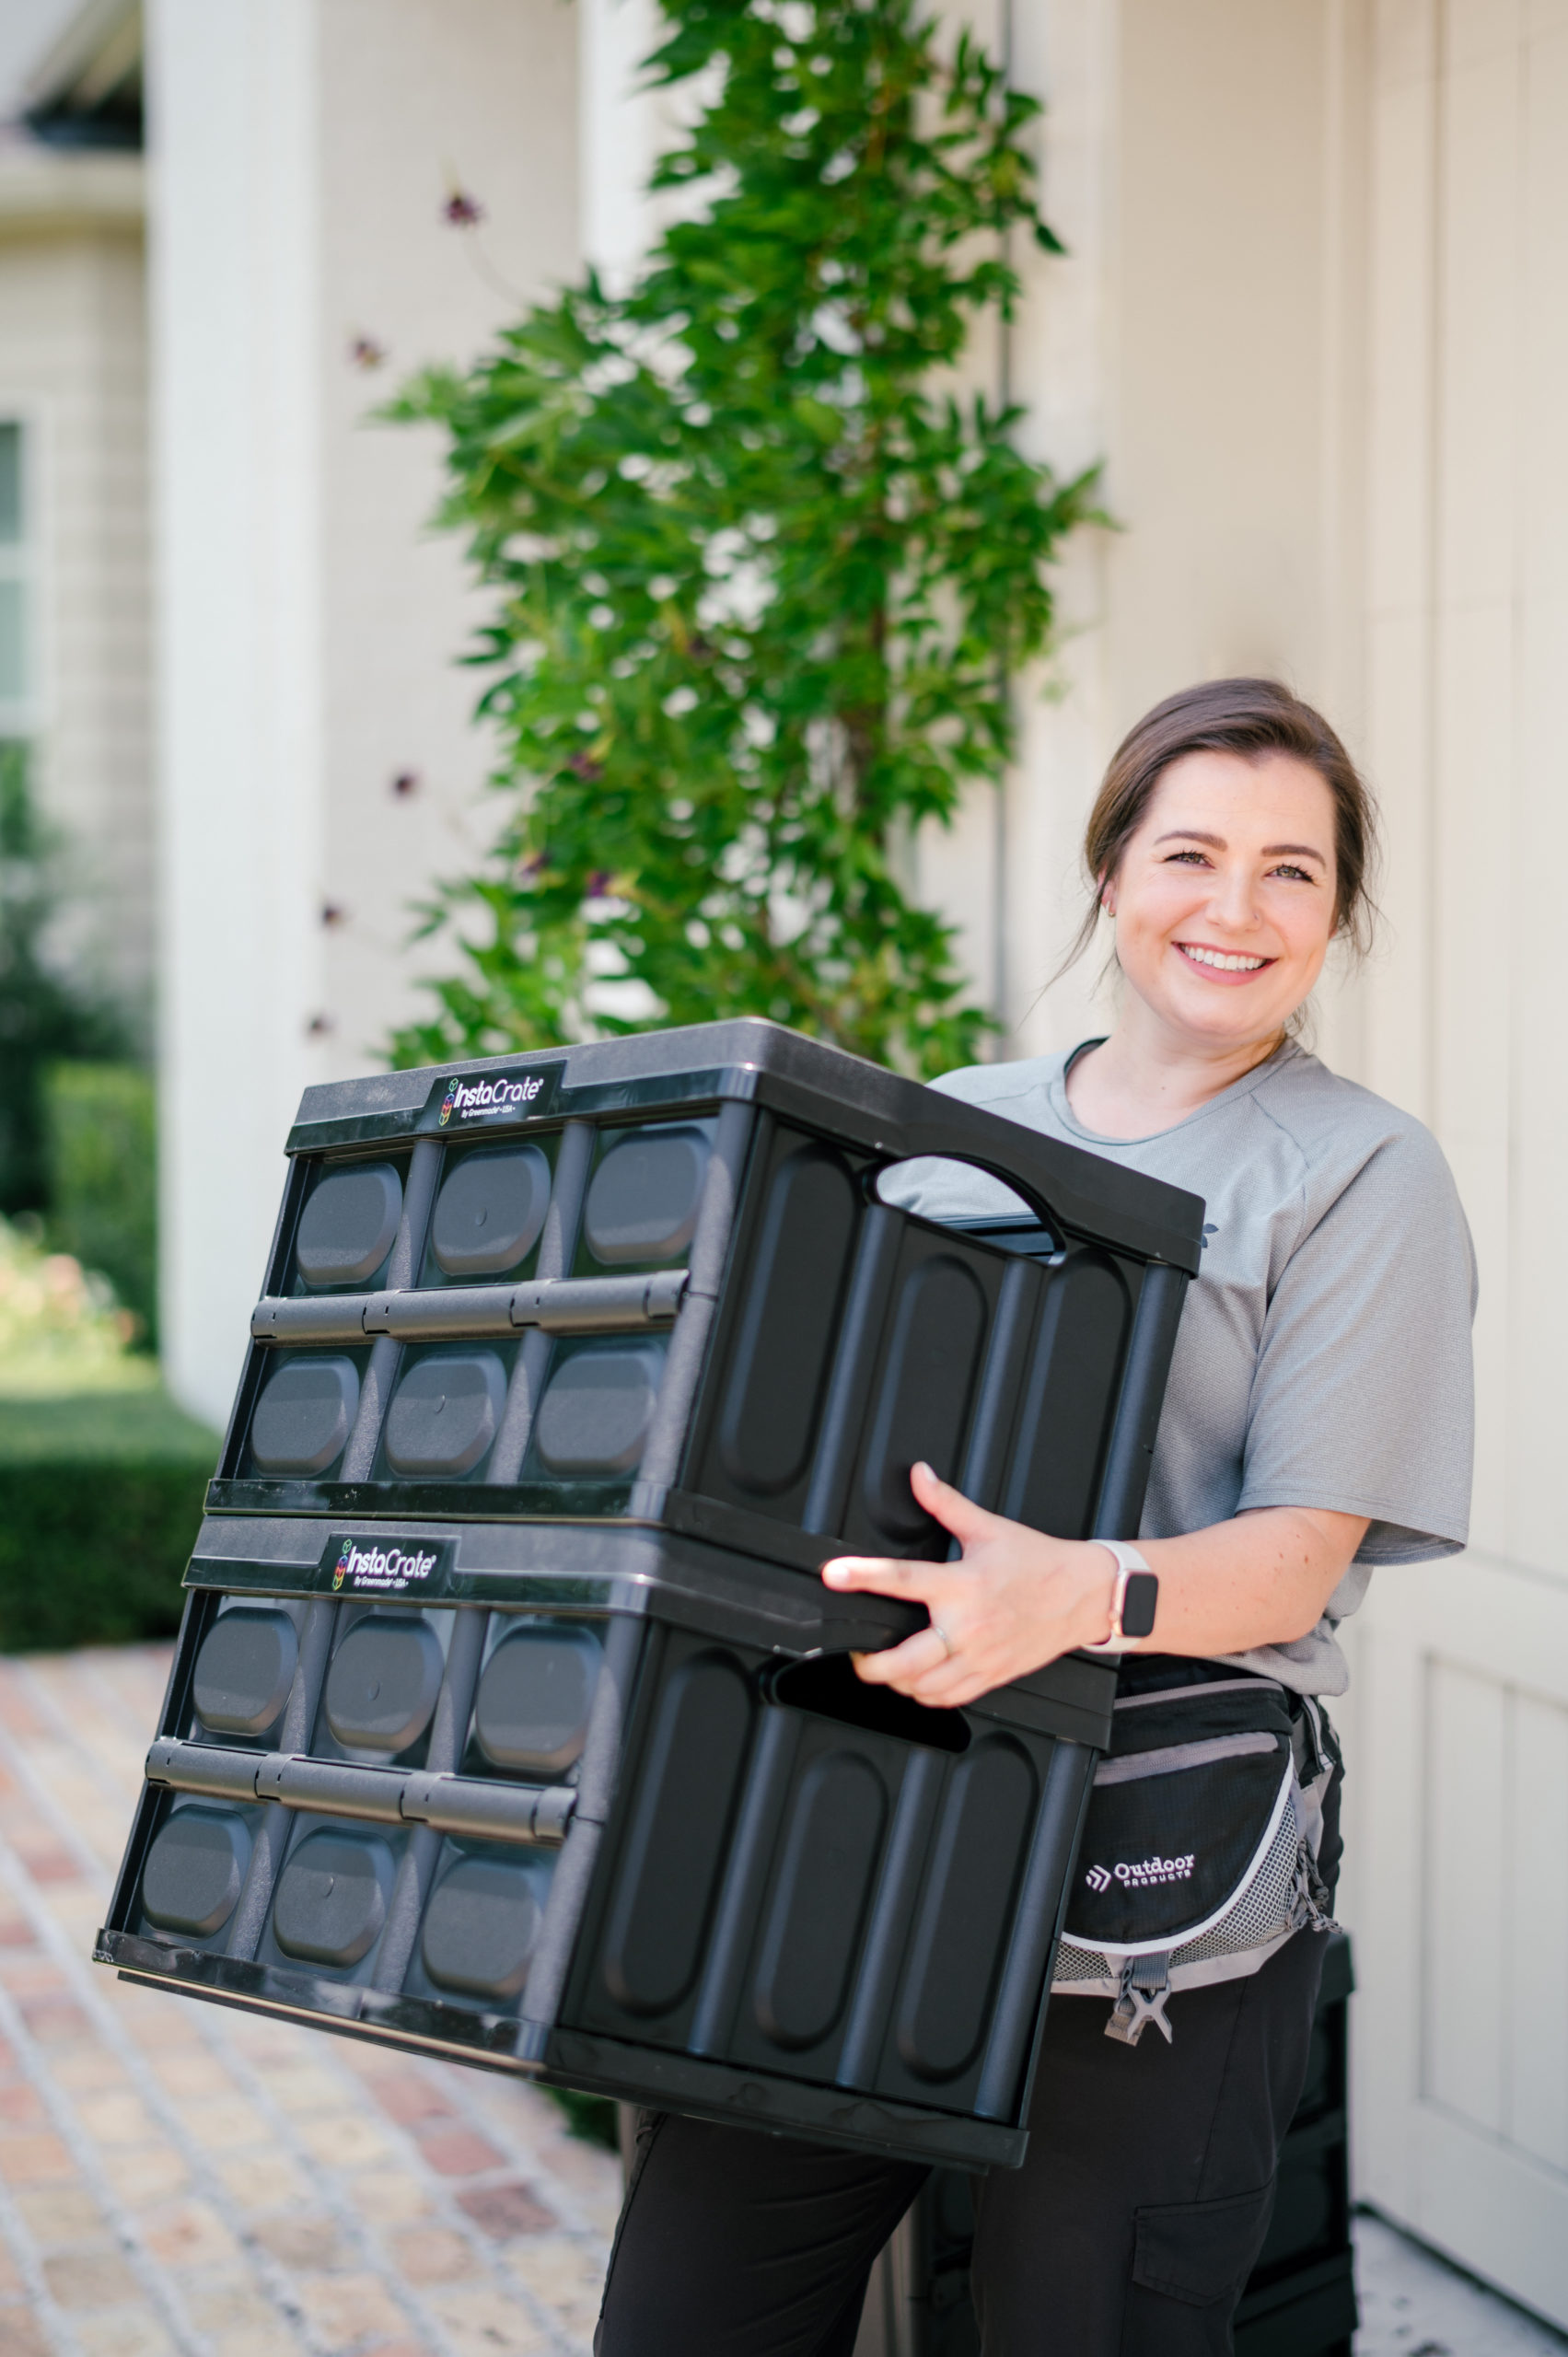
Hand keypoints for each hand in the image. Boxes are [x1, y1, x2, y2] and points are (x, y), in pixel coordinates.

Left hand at [820, 1463, 1115, 1708]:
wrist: (1085, 1595)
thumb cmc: (1038, 1562)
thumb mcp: (989, 1527)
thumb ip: (946, 1503)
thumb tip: (919, 1475)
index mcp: (962, 1585)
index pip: (902, 1580)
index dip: (863, 1577)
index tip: (834, 1575)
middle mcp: (968, 1626)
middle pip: (905, 1661)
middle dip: (870, 1663)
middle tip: (857, 1651)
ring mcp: (980, 1657)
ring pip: (924, 1687)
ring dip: (896, 1682)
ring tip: (884, 1667)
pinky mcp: (992, 1675)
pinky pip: (949, 1698)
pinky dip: (926, 1696)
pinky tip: (918, 1683)